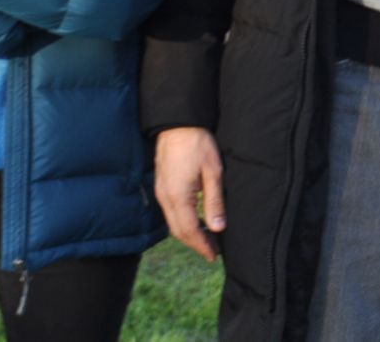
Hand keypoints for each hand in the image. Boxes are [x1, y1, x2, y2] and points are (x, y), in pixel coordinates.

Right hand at [154, 126, 225, 260]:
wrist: (177, 122)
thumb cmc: (197, 143)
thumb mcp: (213, 171)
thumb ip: (214, 201)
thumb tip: (218, 228)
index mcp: (178, 196)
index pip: (189, 231)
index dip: (202, 246)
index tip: (214, 256)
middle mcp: (165, 197)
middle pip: (178, 231)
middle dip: (195, 244)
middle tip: (212, 252)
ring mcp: (161, 192)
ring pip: (173, 222)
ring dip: (188, 234)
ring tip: (208, 238)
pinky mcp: (161, 185)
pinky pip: (170, 212)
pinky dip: (182, 222)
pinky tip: (196, 220)